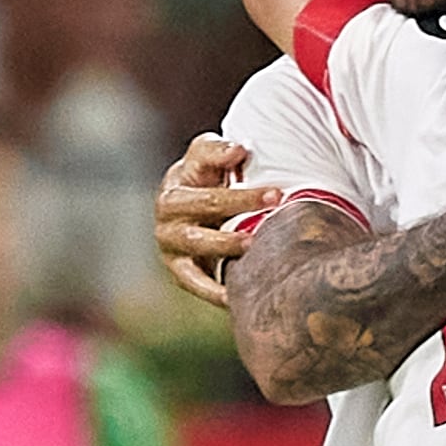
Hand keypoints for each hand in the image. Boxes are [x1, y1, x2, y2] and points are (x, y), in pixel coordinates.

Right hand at [156, 135, 267, 304]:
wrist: (190, 215)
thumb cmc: (205, 182)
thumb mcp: (207, 159)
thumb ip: (219, 152)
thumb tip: (240, 150)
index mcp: (178, 183)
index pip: (204, 167)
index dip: (231, 169)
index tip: (263, 173)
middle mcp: (169, 213)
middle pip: (205, 205)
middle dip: (239, 202)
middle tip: (276, 200)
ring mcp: (171, 244)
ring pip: (197, 243)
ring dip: (226, 244)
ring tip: (253, 244)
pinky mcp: (179, 272)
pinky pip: (196, 283)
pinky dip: (215, 290)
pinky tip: (238, 295)